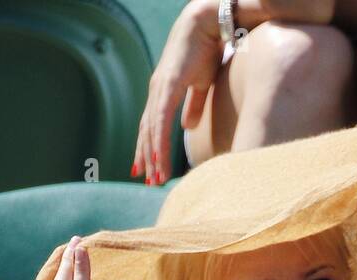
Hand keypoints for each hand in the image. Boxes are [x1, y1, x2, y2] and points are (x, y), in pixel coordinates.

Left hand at [133, 0, 225, 184]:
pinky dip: (158, 141)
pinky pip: (160, 120)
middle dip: (146, 156)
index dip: (149, 145)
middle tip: (147, 179)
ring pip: (151, 130)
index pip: (152, 124)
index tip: (149, 166)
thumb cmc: (208, 49)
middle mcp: (157, 90)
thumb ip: (194, 106)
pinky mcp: (168, 85)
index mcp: (165, 91)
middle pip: (146, 130)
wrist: (209, 23)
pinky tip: (157, 158)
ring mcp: (160, 88)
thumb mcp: (202, 84)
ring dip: (152, 155)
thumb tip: (187, 127)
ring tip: (154, 177)